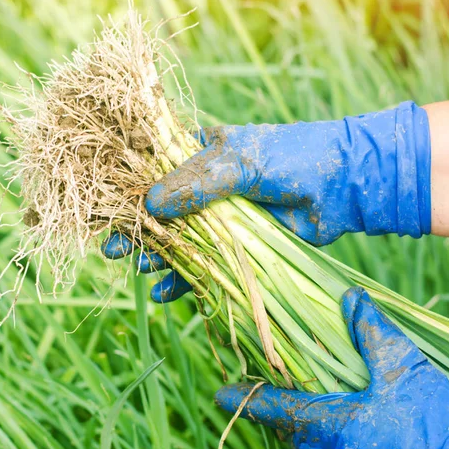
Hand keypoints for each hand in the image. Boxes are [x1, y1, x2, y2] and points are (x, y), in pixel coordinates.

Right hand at [103, 102, 430, 300]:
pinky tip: (167, 294)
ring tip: (141, 271)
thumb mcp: (242, 163)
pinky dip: (187, 280)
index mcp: (203, 154)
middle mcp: (207, 186)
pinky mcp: (240, 245)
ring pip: (181, 241)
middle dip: (139, 232)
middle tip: (114, 252)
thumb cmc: (292, 158)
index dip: (131, 194)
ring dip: (159, 258)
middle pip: (162, 212)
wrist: (341, 184)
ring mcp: (223, 218)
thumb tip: (151, 205)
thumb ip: (198, 183)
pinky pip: (206, 265)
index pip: (156, 173)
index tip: (108, 215)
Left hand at [215, 287, 448, 448]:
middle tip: (288, 400)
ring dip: (327, 440)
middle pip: (300, 439)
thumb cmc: (439, 424)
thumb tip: (349, 296)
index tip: (220, 393)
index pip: (278, 410)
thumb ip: (371, 331)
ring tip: (339, 420)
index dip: (248, 399)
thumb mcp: (404, 368)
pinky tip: (379, 448)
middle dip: (291, 419)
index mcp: (333, 430)